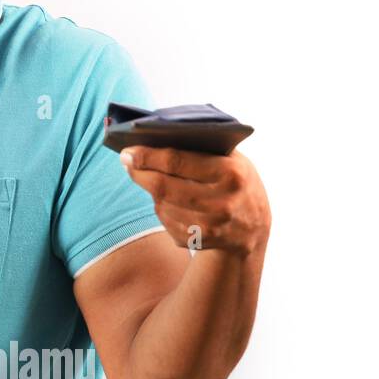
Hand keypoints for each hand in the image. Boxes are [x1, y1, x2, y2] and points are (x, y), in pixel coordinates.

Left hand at [120, 146, 270, 256]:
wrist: (252, 228)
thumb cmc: (236, 182)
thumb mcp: (232, 159)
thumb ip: (202, 147)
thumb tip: (154, 137)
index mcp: (231, 173)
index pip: (176, 161)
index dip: (146, 156)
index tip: (127, 151)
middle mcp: (222, 202)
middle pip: (162, 186)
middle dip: (139, 172)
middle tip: (126, 162)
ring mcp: (210, 226)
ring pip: (161, 204)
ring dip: (151, 190)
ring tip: (150, 178)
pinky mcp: (198, 241)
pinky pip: (165, 220)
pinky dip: (162, 208)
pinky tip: (170, 201)